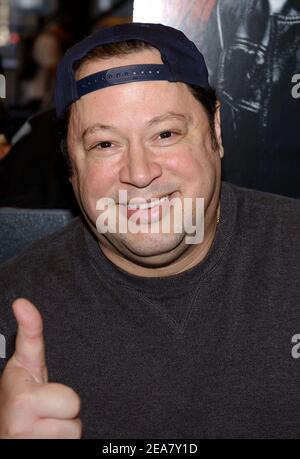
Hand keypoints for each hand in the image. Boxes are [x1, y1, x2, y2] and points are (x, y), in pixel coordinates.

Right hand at [0, 298, 81, 438]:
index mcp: (18, 387)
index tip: (22, 302)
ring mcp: (26, 437)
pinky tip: (48, 438)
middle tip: (50, 409)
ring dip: (65, 428)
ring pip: (74, 428)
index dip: (28, 324)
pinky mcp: (39, 451)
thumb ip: (30, 337)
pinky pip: (72, 443)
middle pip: (74, 402)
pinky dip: (64, 443)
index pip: (30, 352)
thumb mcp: (26, 369)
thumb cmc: (23, 400)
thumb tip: (22, 302)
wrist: (11, 434)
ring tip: (47, 424)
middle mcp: (17, 413)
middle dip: (67, 408)